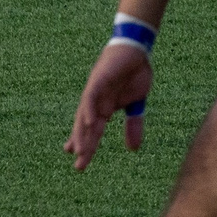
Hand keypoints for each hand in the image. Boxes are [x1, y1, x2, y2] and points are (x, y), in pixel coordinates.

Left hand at [67, 40, 151, 170]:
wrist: (135, 50)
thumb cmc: (135, 74)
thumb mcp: (137, 104)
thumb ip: (133, 125)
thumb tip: (133, 149)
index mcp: (104, 109)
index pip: (92, 130)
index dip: (86, 144)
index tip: (80, 160)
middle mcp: (96, 103)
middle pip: (86, 128)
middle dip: (83, 146)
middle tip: (79, 166)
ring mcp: (95, 93)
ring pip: (85, 116)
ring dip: (83, 133)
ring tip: (80, 150)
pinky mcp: (98, 81)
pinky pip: (91, 98)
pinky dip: (90, 111)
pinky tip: (90, 123)